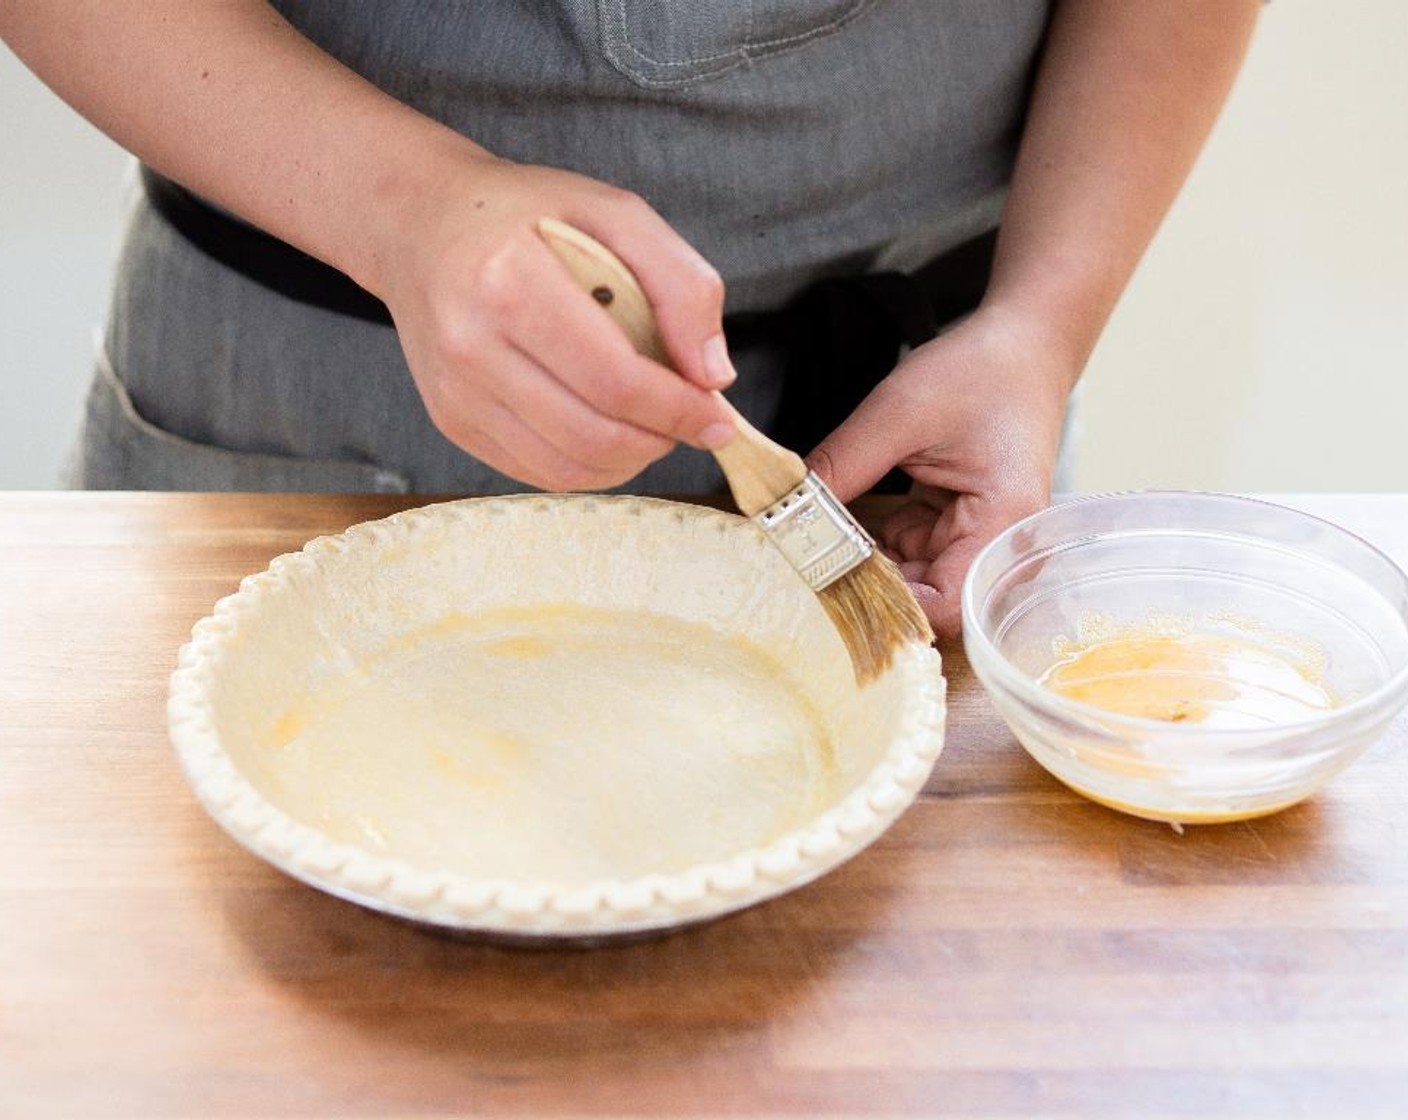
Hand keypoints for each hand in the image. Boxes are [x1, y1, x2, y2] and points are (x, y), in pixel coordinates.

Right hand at [375, 156, 736, 489]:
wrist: (419, 225)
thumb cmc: (525, 214)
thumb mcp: (615, 212)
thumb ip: (681, 284)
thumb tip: (713, 377)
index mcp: (511, 280)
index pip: (615, 379)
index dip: (679, 410)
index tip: (717, 418)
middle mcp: (472, 343)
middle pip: (593, 434)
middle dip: (659, 440)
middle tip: (687, 421)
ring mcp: (456, 391)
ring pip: (566, 468)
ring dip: (629, 460)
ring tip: (650, 425)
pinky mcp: (452, 420)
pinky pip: (537, 472)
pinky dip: (590, 467)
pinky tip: (609, 431)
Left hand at [805, 307, 1076, 638]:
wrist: (1020, 344)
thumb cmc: (980, 371)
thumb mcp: (898, 413)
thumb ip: (842, 465)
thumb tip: (785, 511)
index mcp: (1001, 525)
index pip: (947, 607)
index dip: (889, 605)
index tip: (831, 581)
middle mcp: (997, 545)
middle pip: (928, 600)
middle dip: (868, 585)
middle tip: (808, 563)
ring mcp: (976, 537)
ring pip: (912, 579)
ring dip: (866, 563)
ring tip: (818, 540)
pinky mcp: (955, 524)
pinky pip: (908, 552)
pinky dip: (874, 542)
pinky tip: (840, 525)